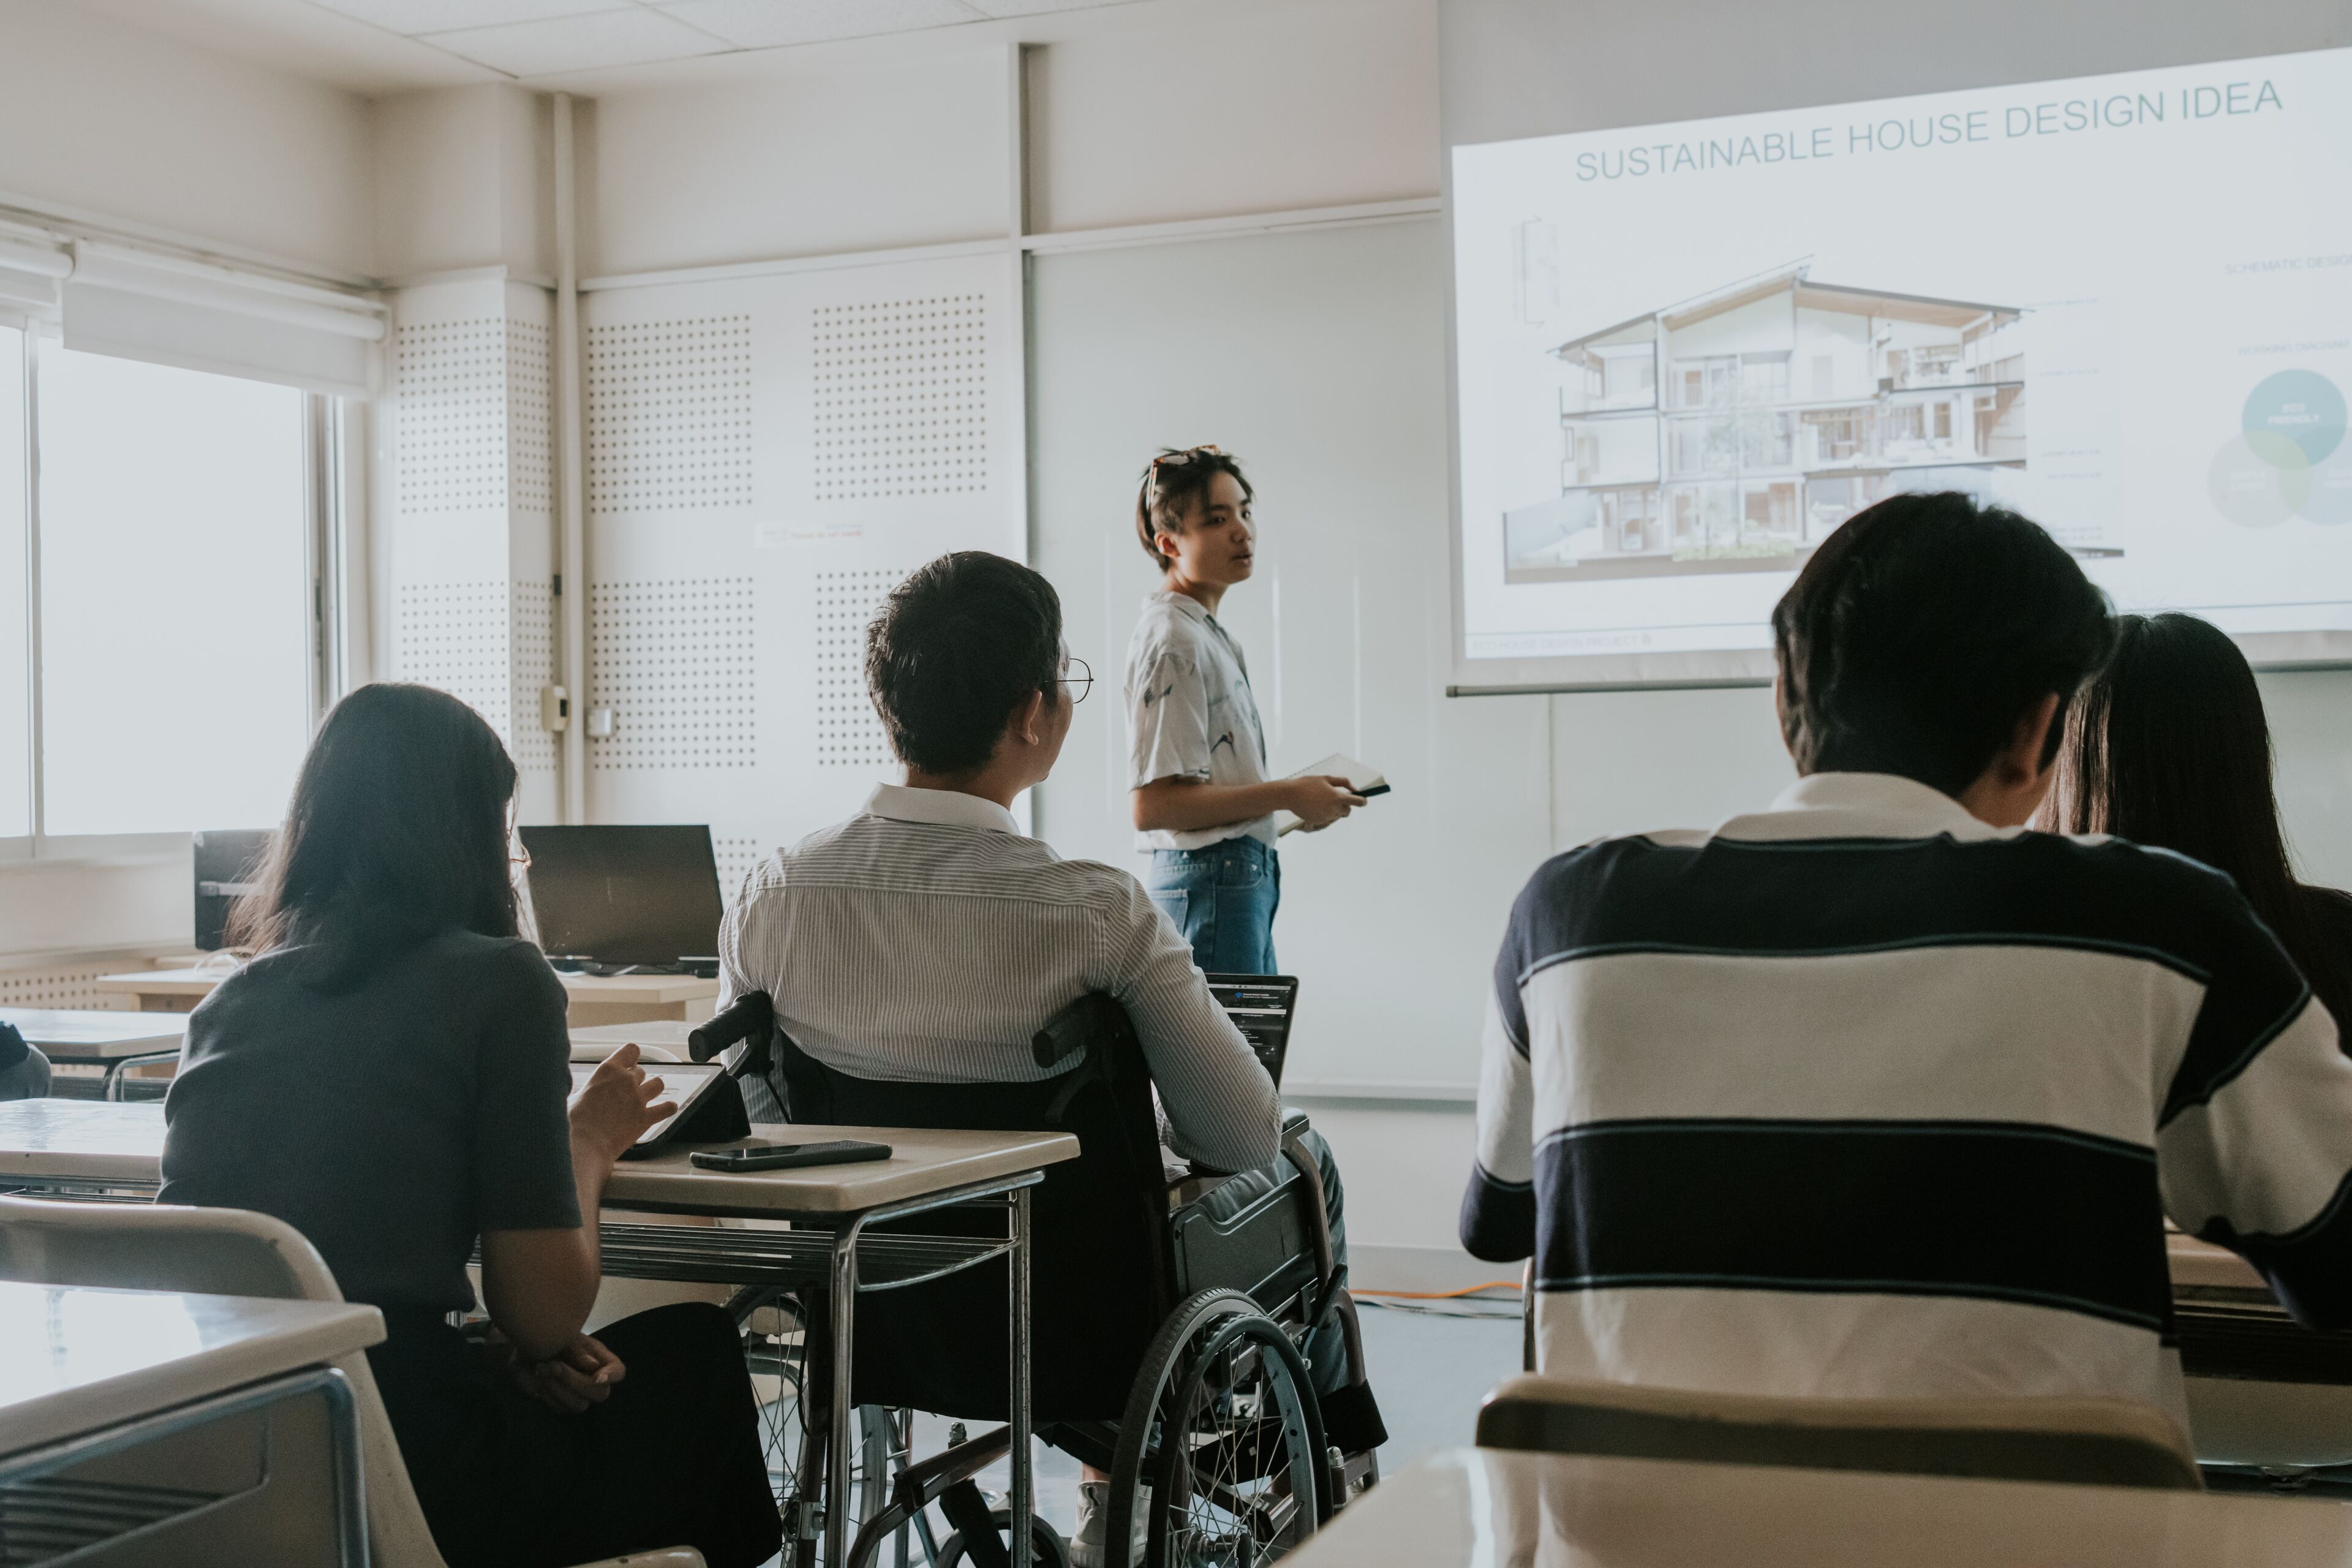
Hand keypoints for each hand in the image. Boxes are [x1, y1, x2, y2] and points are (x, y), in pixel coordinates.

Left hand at [502, 1332, 627, 1413]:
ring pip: (579, 1405)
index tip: (597, 1378)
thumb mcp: (563, 1337)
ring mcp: (578, 1395)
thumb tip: (593, 1367)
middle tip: (553, 1366)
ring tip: (541, 1370)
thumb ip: (577, 1350)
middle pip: (600, 1394)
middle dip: (575, 1382)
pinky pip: (559, 1408)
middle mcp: (593, 1379)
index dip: (612, 1376)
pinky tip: (537, 1380)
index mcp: (600, 1359)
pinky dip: (547, 1395)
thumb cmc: (549, 1337)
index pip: (618, 1371)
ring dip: (558, 1389)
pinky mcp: (561, 1404)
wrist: (524, 1349)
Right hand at [568, 1042, 673, 1164]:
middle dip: (635, 1080)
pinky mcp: (646, 1117)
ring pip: (658, 1084)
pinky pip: (668, 1108)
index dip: (630, 1057)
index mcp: (608, 1070)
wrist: (584, 1144)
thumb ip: (588, 1088)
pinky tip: (665, 1109)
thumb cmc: (574, 1122)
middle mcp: (626, 1080)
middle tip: (626, 1092)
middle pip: (641, 1071)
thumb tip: (586, 1090)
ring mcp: (638, 1098)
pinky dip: (668, 1108)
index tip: (628, 1064)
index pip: (631, 1050)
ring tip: (644, 1098)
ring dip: (652, 1089)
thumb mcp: (575, 1095)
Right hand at [1284, 775, 1365, 830]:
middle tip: (1336, 798)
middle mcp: (1334, 809)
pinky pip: (1327, 819)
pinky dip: (1325, 813)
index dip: (1362, 801)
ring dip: (1334, 809)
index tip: (1363, 800)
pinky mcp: (1319, 822)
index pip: (1358, 802)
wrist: (1290, 795)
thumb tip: (1355, 789)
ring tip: (1321, 800)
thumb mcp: (1327, 779)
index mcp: (1338, 797)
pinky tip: (1315, 806)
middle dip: (1346, 805)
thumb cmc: (1308, 784)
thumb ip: (1343, 782)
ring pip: (1337, 815)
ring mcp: (1326, 817)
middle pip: (1348, 811)